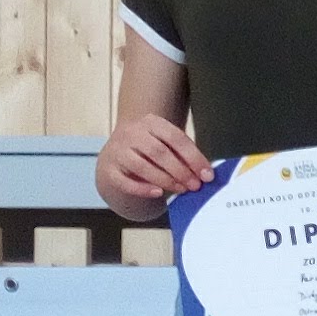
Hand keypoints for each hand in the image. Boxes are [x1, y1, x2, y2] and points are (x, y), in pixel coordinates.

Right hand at [95, 114, 211, 219]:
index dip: (193, 157)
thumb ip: (182, 153)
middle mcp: (132, 133)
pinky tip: (158, 193)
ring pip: (142, 166)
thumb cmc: (149, 147)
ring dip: (165, 180)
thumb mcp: (164, 141)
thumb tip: (204, 173)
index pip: (175, 138)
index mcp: (151, 122)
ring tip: (181, 189)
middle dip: (180, 171)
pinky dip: (142, 189)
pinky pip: (125, 182)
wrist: (116, 150)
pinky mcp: (109, 169)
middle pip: (159, 152)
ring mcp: (118, 150)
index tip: (207, 174)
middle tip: (195, 185)